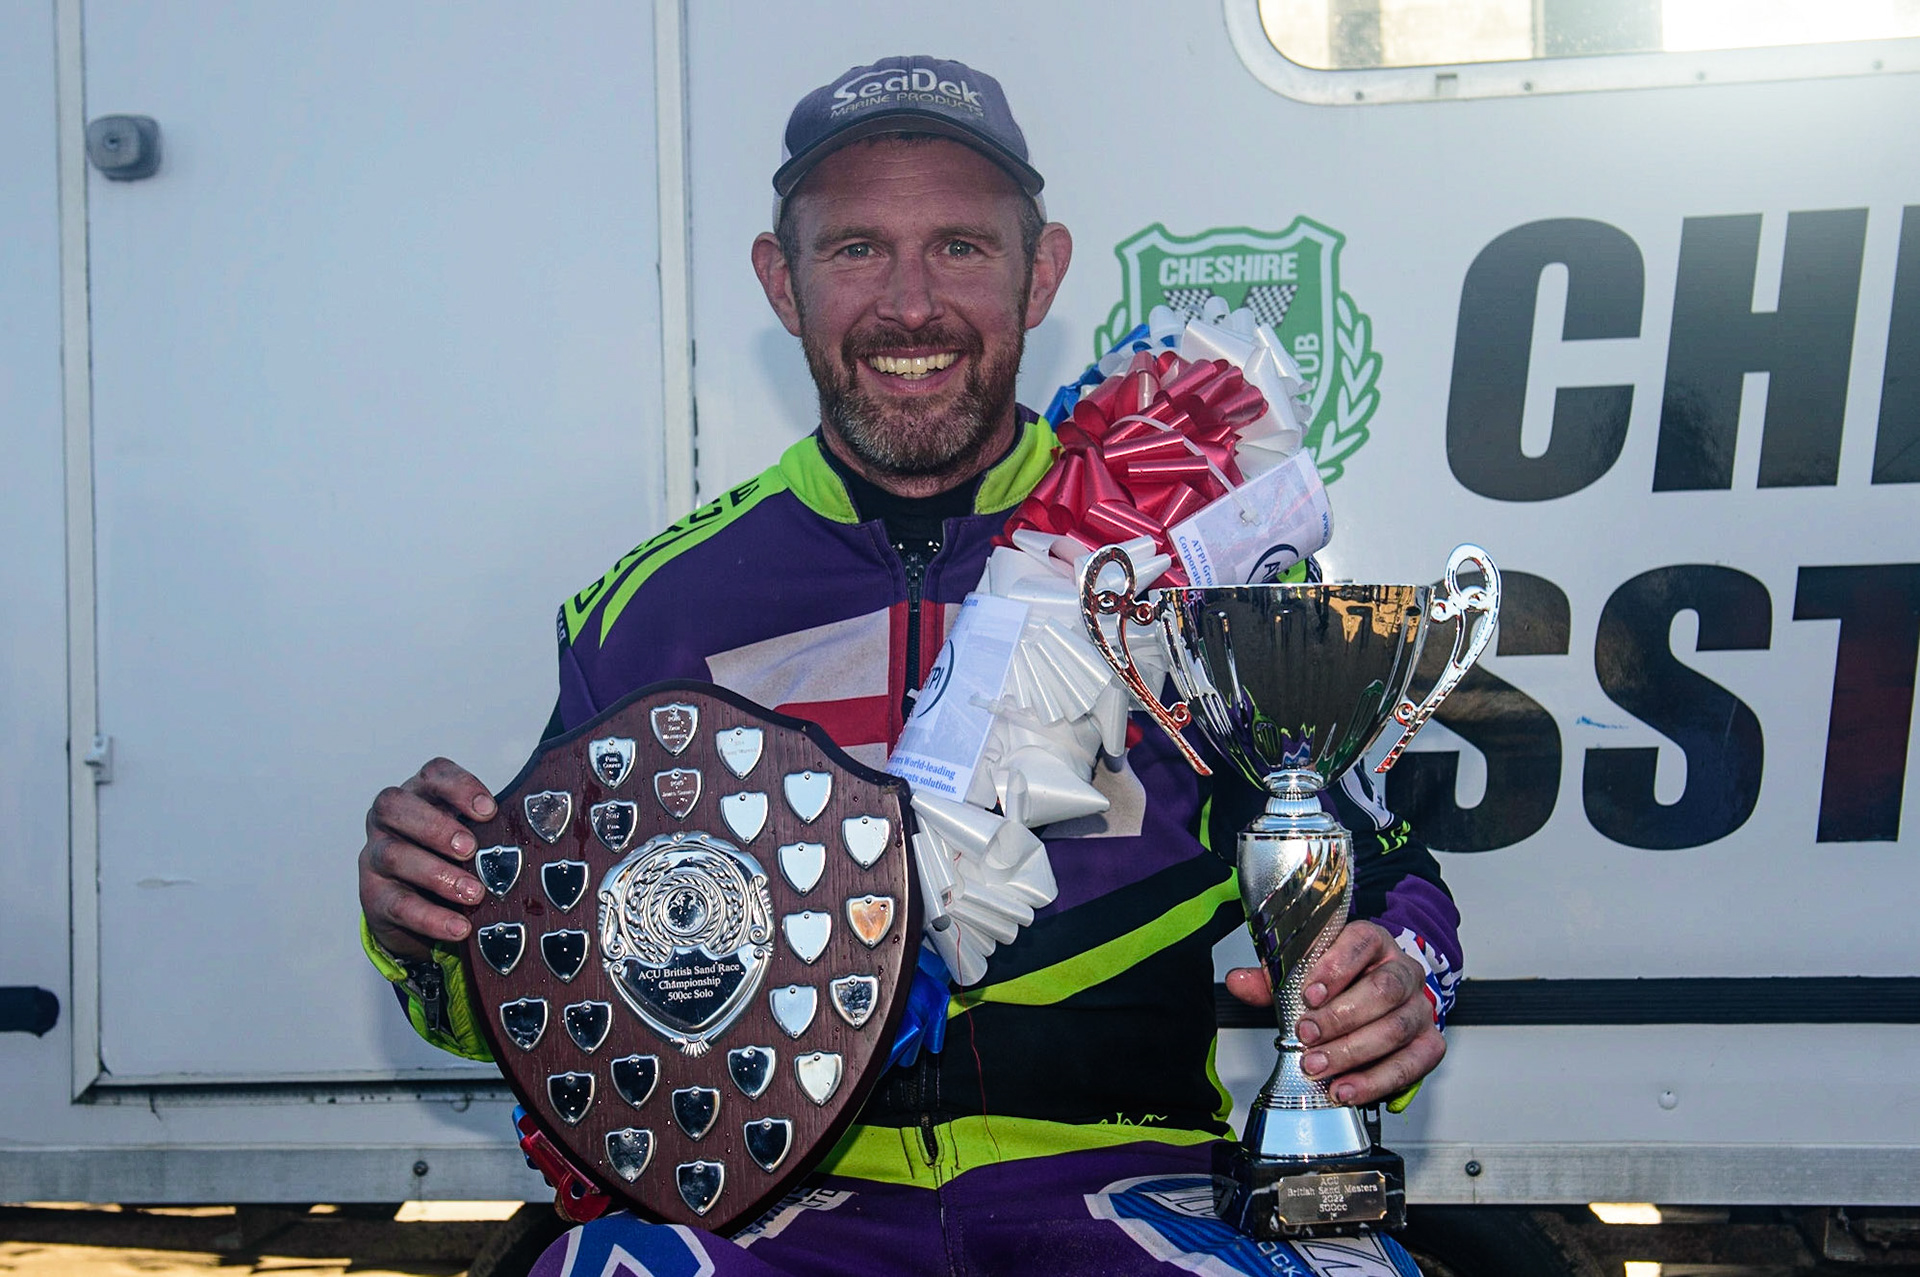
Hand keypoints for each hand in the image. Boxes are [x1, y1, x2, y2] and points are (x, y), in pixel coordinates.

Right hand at [357, 758, 497, 960]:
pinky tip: (459, 927)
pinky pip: (398, 905)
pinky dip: (431, 918)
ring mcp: (376, 857)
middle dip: (436, 826)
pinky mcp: (375, 897)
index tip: (489, 810)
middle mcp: (390, 821)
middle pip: (394, 806)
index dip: (458, 787)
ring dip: (437, 874)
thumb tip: (547, 827)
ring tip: (474, 893)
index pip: (431, 775)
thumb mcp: (469, 838)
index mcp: (419, 797)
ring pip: (393, 855)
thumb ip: (492, 829)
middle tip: (471, 849)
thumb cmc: (449, 861)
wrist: (413, 909)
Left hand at [1224, 919, 1442, 1105]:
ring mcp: (1420, 1008)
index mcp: (1373, 943)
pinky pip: (1412, 1064)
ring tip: (1319, 1068)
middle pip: (1383, 990)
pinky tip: (1347, 1089)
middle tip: (1306, 1037)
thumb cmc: (1339, 987)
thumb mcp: (1303, 976)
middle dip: (1340, 1018)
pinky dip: (1377, 1080)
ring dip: (1353, 1052)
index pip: (1362, 943)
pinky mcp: (1430, 1044)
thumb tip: (1238, 981)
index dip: (1335, 968)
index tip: (1309, 994)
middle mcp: (1403, 971)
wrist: (1375, 1005)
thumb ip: (1271, 979)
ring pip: (1396, 1028)